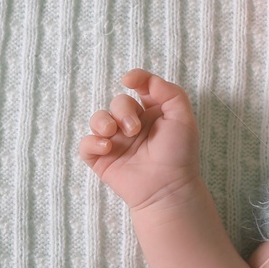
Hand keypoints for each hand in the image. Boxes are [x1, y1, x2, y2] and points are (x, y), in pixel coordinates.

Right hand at [79, 69, 201, 210]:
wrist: (168, 188)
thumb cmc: (179, 154)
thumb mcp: (182, 117)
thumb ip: (169, 92)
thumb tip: (146, 80)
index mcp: (152, 113)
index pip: (139, 88)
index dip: (135, 79)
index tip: (130, 80)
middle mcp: (132, 125)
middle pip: (118, 102)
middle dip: (123, 110)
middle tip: (134, 129)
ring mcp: (116, 142)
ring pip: (98, 119)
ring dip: (103, 121)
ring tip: (113, 134)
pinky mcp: (102, 159)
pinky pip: (86, 144)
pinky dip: (92, 142)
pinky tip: (107, 147)